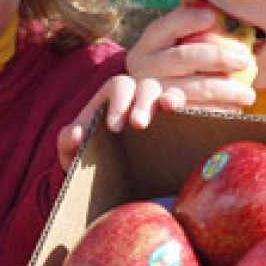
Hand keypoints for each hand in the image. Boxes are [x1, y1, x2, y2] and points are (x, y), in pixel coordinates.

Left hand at [57, 75, 184, 170]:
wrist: (108, 180)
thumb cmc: (89, 157)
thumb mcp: (72, 152)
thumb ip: (67, 141)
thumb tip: (76, 133)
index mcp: (112, 99)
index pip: (119, 86)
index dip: (119, 101)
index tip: (114, 127)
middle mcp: (140, 99)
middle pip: (147, 86)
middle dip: (143, 101)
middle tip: (139, 125)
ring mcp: (162, 111)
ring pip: (172, 92)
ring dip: (171, 97)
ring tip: (170, 109)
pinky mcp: (182, 126)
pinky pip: (193, 111)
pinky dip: (196, 110)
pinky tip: (199, 118)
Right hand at [126, 5, 255, 109]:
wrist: (139, 100)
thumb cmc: (170, 63)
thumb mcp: (173, 41)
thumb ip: (195, 23)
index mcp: (150, 42)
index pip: (168, 25)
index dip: (190, 19)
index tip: (214, 16)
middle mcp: (145, 65)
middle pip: (182, 57)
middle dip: (216, 57)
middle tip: (245, 60)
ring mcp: (150, 91)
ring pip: (189, 89)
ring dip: (223, 90)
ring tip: (249, 94)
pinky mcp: (160, 115)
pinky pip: (192, 112)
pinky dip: (214, 111)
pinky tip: (233, 110)